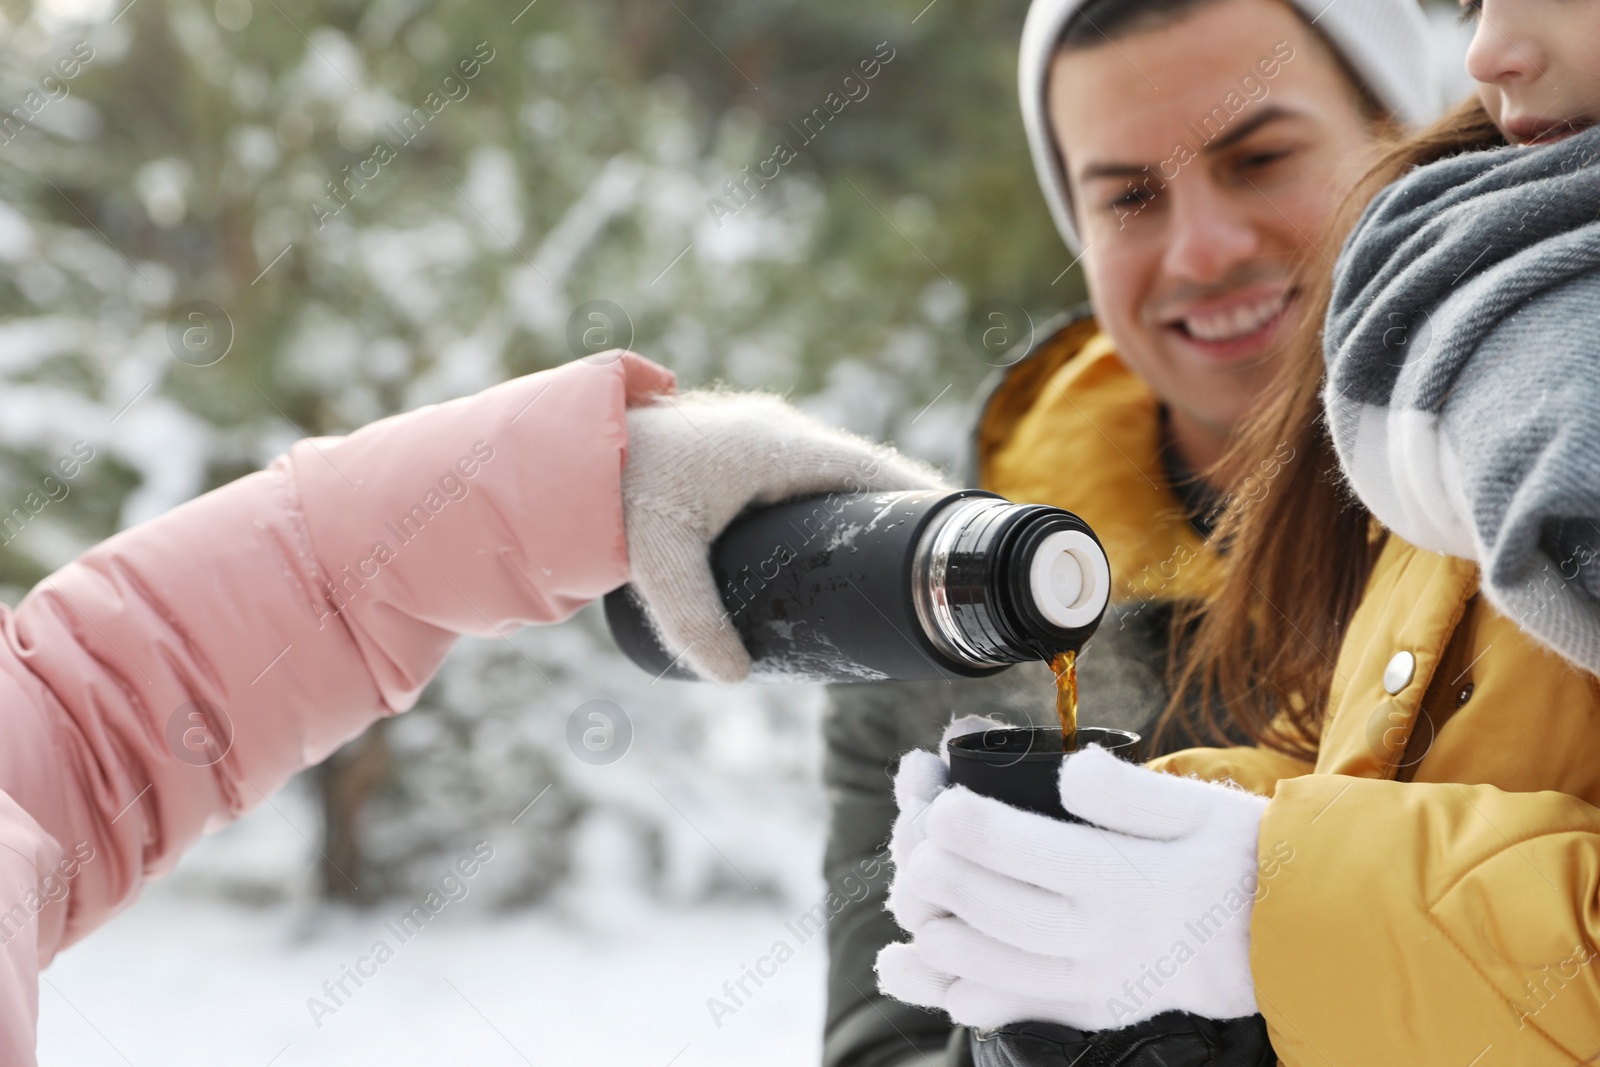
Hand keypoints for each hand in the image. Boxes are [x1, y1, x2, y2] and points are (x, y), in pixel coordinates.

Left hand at [621, 388, 945, 682]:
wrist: (559, 448)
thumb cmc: (615, 492)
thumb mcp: (659, 561)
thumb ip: (693, 622)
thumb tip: (735, 678)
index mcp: (777, 446)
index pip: (872, 470)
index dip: (917, 500)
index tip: (954, 531)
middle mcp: (776, 432)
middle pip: (860, 472)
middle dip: (896, 511)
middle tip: (932, 560)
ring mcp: (756, 435)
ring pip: (830, 471)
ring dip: (862, 503)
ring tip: (896, 553)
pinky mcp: (735, 447)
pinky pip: (803, 470)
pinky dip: (828, 497)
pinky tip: (836, 530)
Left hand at [877, 744, 1267, 1030]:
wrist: (1282, 943)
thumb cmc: (1235, 859)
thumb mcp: (1197, 805)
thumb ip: (1128, 789)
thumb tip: (1071, 771)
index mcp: (1120, 877)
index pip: (1013, 846)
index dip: (958, 819)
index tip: (933, 796)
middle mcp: (1098, 937)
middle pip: (985, 904)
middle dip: (932, 868)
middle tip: (912, 838)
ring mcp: (1089, 980)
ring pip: (983, 961)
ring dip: (931, 924)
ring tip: (912, 890)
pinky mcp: (1086, 1007)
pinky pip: (1005, 1007)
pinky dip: (949, 987)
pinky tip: (913, 962)